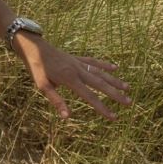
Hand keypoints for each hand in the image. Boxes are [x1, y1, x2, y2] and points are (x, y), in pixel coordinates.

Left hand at [12, 33, 131, 119]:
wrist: (33, 46)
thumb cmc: (36, 67)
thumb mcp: (42, 85)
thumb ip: (56, 100)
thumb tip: (68, 117)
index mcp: (70, 79)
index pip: (90, 96)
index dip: (102, 108)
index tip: (114, 117)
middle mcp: (77, 70)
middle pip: (100, 84)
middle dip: (115, 94)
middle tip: (129, 102)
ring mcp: (78, 63)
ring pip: (100, 72)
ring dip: (114, 80)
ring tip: (127, 87)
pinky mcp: (76, 58)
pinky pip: (93, 61)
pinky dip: (104, 64)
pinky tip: (115, 67)